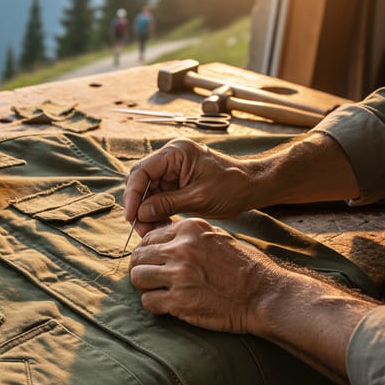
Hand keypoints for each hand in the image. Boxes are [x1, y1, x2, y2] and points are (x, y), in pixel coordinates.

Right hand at [124, 138, 263, 236]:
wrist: (252, 187)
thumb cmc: (232, 186)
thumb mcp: (199, 197)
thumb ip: (168, 203)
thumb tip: (141, 213)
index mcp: (176, 153)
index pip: (142, 170)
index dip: (133, 194)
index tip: (132, 216)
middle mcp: (170, 158)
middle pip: (141, 181)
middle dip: (139, 206)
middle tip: (141, 229)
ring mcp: (172, 170)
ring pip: (148, 193)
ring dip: (147, 213)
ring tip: (152, 232)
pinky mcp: (176, 183)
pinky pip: (158, 198)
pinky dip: (157, 213)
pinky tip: (160, 227)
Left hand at [129, 218, 284, 335]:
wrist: (265, 295)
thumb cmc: (245, 267)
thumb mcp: (218, 237)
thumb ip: (189, 236)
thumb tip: (162, 239)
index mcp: (190, 230)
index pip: (149, 237)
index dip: (148, 252)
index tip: (155, 262)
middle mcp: (181, 249)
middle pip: (138, 256)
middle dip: (141, 268)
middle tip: (151, 279)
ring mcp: (179, 275)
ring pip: (137, 277)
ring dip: (144, 286)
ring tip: (158, 291)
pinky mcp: (179, 301)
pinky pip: (148, 301)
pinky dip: (153, 305)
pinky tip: (166, 305)